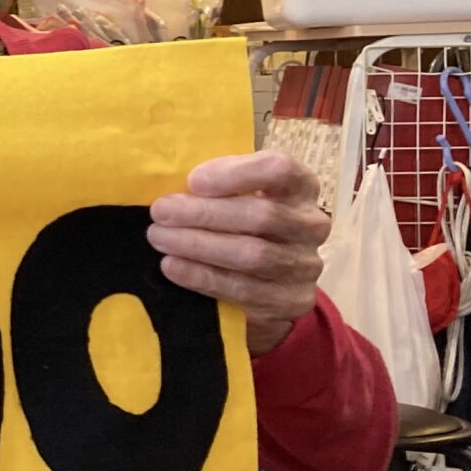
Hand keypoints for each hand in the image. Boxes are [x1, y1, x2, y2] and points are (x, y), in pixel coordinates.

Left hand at [147, 151, 329, 355]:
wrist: (267, 283)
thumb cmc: (242, 223)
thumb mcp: (236, 195)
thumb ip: (218, 185)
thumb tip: (179, 186)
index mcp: (300, 187)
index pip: (280, 169)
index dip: (237, 173)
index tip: (193, 181)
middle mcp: (311, 224)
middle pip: (261, 216)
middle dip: (204, 214)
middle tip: (160, 212)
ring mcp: (305, 265)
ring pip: (251, 255)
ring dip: (198, 245)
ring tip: (159, 238)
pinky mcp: (292, 301)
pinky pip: (244, 289)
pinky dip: (203, 276)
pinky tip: (173, 266)